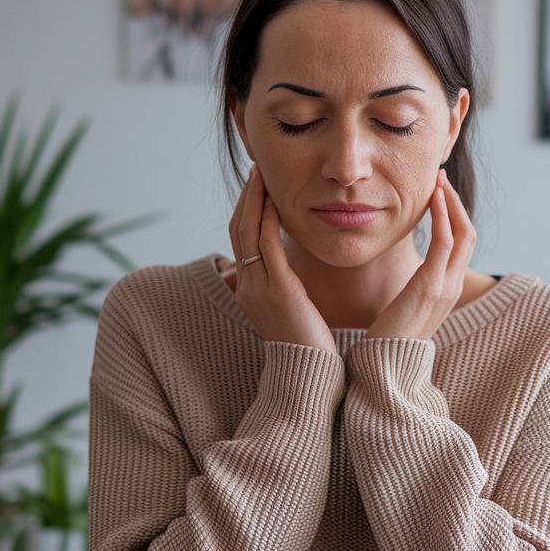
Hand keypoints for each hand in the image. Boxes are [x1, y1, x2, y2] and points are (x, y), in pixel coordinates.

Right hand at [228, 165, 339, 355]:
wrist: (311, 380)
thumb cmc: (311, 348)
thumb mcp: (295, 312)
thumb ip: (291, 288)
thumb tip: (298, 273)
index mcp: (251, 291)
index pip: (241, 241)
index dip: (247, 210)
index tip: (259, 186)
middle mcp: (248, 288)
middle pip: (237, 230)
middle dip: (247, 197)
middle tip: (258, 170)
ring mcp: (258, 289)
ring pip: (246, 233)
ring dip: (254, 200)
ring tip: (263, 175)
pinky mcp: (277, 291)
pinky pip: (265, 247)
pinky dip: (266, 220)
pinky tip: (274, 201)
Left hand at [365, 168, 476, 339]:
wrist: (383, 369)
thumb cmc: (385, 342)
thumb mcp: (402, 310)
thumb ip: (409, 291)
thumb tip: (402, 278)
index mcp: (446, 291)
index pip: (461, 245)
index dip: (454, 216)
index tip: (438, 193)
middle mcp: (451, 287)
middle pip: (468, 234)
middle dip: (456, 203)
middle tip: (440, 178)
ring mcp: (445, 287)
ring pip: (462, 233)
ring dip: (450, 203)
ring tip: (438, 181)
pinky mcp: (430, 286)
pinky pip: (444, 242)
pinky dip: (442, 216)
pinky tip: (433, 198)